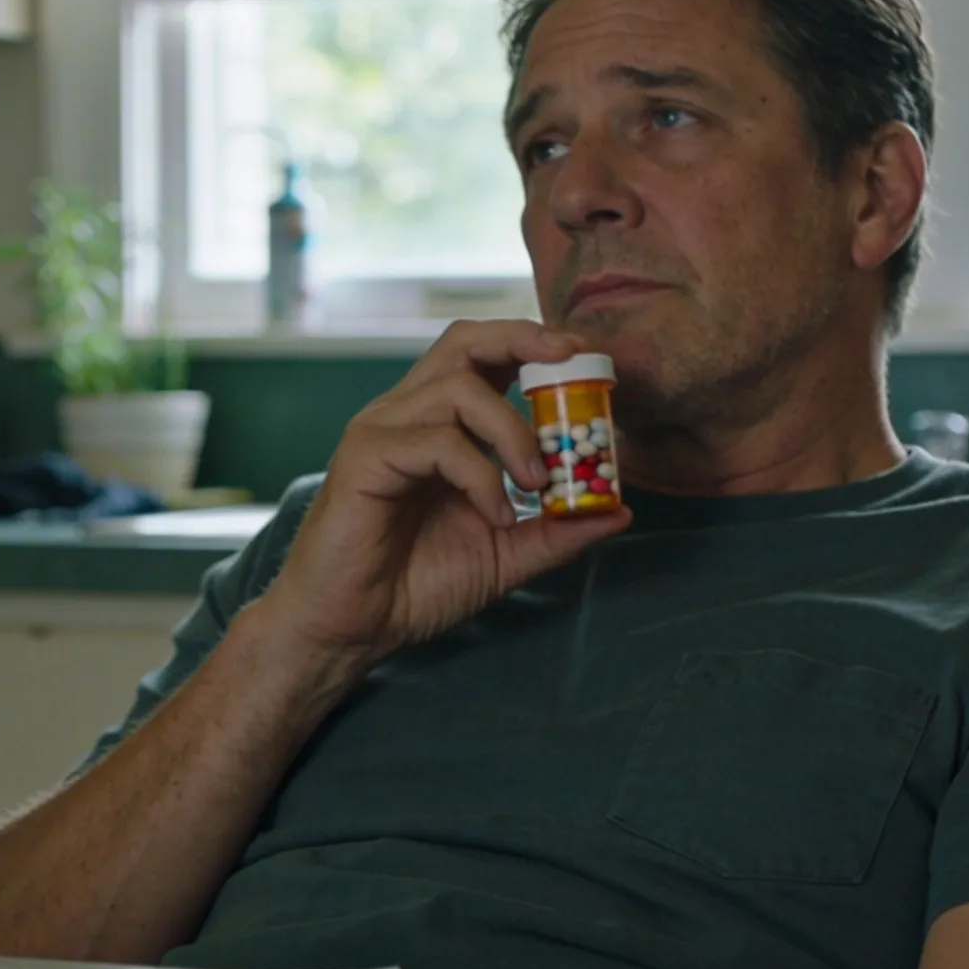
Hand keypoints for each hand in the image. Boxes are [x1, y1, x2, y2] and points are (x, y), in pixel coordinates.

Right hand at [252, 320, 631, 675]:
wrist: (350, 629)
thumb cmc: (413, 587)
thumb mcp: (505, 556)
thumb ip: (556, 532)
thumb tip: (619, 511)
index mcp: (438, 426)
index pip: (484, 358)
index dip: (533, 346)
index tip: (585, 361)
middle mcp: (407, 416)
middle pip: (464, 341)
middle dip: (523, 339)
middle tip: (571, 362)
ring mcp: (381, 431)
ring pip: (458, 387)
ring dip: (512, 432)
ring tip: (536, 485)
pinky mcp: (365, 458)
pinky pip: (438, 442)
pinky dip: (481, 476)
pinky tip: (496, 515)